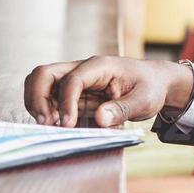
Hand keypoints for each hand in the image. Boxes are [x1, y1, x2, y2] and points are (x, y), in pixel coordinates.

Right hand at [22, 56, 193, 127]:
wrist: (155, 82)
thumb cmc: (150, 86)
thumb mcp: (144, 99)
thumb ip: (122, 109)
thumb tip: (101, 119)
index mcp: (100, 66)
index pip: (71, 80)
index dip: (66, 103)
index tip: (67, 124)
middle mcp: (82, 70)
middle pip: (43, 74)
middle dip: (38, 98)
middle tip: (47, 123)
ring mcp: (76, 81)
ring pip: (41, 85)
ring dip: (39, 105)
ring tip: (50, 126)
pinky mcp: (74, 93)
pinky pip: (51, 99)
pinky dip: (47, 111)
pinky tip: (58, 126)